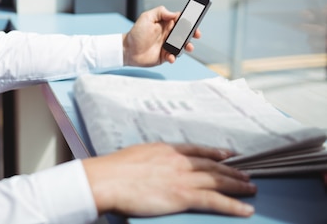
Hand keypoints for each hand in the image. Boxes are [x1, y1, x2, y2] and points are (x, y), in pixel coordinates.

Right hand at [82, 143, 256, 217]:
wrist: (107, 179)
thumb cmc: (113, 171)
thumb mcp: (135, 156)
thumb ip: (149, 160)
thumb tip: (150, 166)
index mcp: (165, 150)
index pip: (197, 150)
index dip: (214, 153)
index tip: (227, 154)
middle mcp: (178, 160)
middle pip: (212, 165)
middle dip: (231, 170)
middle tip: (246, 174)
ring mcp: (182, 177)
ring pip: (218, 181)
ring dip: (237, 185)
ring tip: (251, 189)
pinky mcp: (183, 195)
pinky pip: (215, 201)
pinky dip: (233, 205)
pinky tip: (245, 209)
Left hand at [123, 6, 200, 66]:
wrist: (128, 50)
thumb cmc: (136, 33)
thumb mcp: (146, 17)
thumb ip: (160, 12)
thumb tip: (174, 13)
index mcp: (166, 24)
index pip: (181, 21)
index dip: (189, 21)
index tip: (194, 23)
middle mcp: (168, 34)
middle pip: (185, 33)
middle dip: (192, 34)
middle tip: (196, 35)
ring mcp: (167, 46)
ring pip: (182, 46)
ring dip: (187, 46)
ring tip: (187, 47)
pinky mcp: (165, 56)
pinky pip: (173, 57)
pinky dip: (174, 57)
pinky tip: (170, 57)